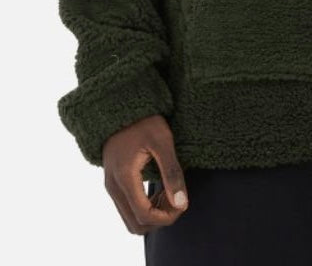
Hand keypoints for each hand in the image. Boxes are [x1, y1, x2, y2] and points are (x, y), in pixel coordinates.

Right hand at [102, 114, 188, 234]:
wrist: (120, 105)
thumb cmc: (144, 120)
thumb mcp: (163, 141)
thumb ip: (172, 173)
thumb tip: (182, 204)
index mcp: (124, 178)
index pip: (144, 216)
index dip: (166, 217)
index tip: (182, 204)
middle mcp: (113, 187)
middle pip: (135, 225)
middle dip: (159, 219)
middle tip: (176, 200)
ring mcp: (111, 186)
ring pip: (131, 219)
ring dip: (153, 215)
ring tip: (169, 194)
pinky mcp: (113, 183)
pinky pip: (128, 208)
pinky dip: (145, 208)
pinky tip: (160, 191)